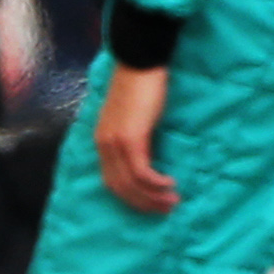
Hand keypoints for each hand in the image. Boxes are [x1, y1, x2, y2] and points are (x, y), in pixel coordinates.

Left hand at [93, 64, 179, 216]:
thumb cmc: (140, 87)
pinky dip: (155, 183)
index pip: (111, 181)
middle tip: (164, 210)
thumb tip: (147, 160)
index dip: (130, 198)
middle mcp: (104, 145)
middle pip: (120, 187)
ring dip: (152, 197)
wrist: (140, 63)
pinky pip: (141, 171)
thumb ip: (133, 139)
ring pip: (131, 183)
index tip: (149, 206)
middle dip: (143, 203)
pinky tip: (169, 184)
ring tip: (172, 201)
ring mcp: (115, 142)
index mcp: (102, 141)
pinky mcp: (130, 138)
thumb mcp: (132, 119)